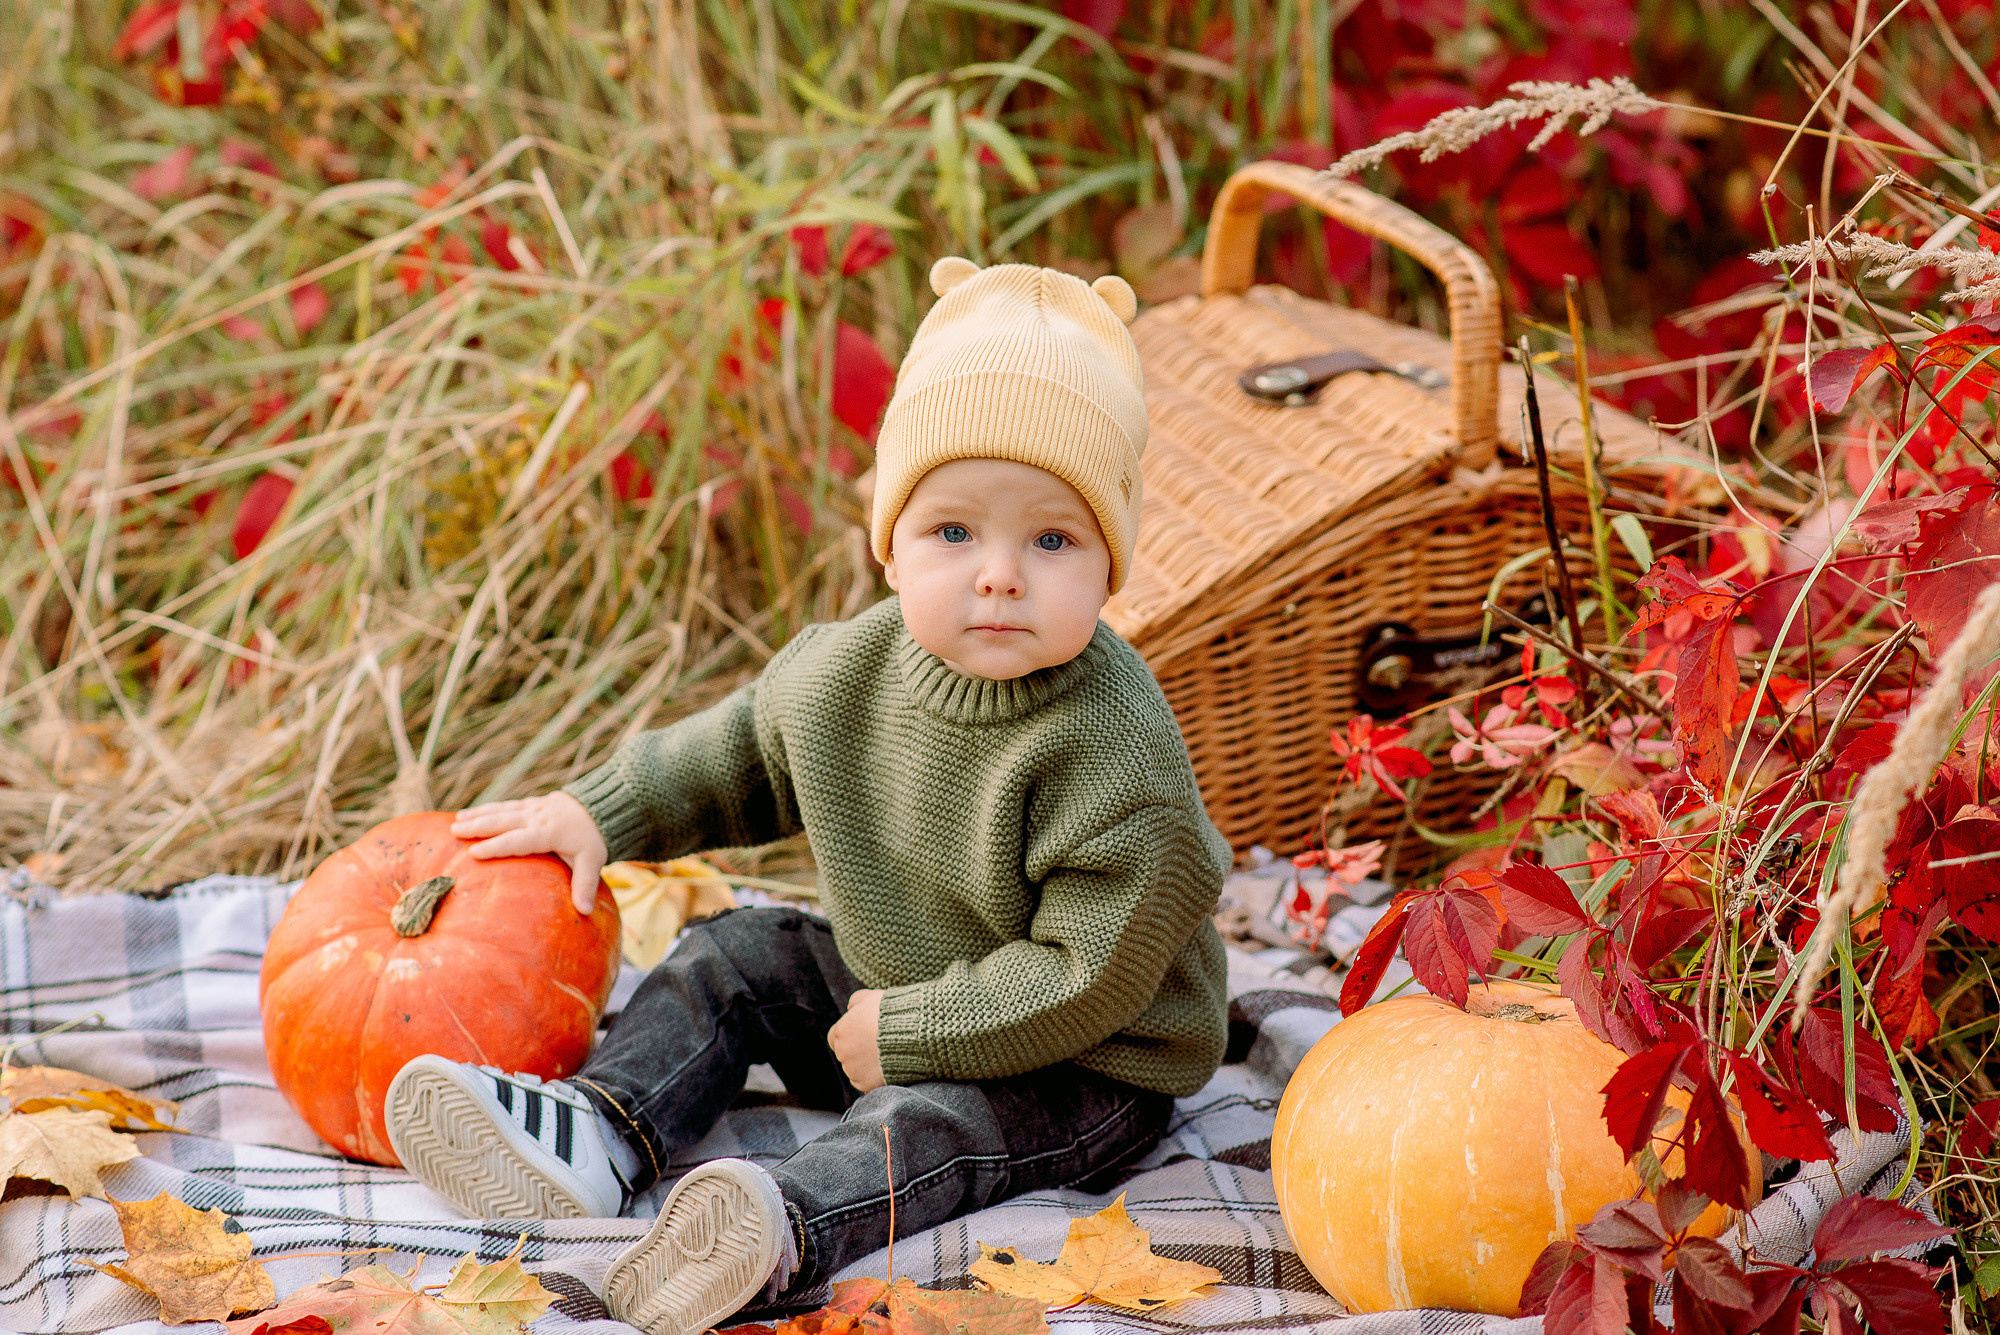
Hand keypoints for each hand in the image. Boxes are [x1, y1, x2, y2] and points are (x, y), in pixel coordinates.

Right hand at [451, 793, 608, 914]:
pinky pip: (507, 805)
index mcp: (549, 833)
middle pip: (504, 821)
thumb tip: (585, 912)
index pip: (518, 840)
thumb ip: (585, 885)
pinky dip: (489, 809)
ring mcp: (534, 808)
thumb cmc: (595, 838)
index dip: (496, 846)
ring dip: (478, 815)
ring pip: (503, 810)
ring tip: (456, 821)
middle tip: (455, 831)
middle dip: (479, 826)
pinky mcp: (533, 803)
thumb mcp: (593, 862)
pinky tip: (472, 813)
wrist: (602, 807)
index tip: (473, 853)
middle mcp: (538, 817)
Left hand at [828, 989, 884, 1092]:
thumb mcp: (871, 998)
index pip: (835, 1037)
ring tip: (888, 1055)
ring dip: (867, 1065)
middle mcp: (843, 1053)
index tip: (863, 1034)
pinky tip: (889, 1068)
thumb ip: (856, 1002)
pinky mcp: (867, 1085)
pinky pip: (866, 1084)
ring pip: (856, 1070)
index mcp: (841, 1032)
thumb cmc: (892, 1013)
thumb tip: (851, 1007)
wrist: (912, 1034)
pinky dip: (875, 1078)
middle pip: (846, 1054)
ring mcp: (854, 1071)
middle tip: (879, 1045)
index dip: (849, 1035)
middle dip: (858, 1050)